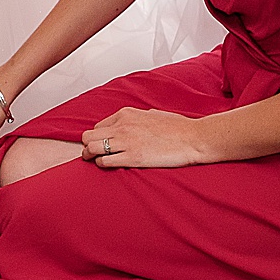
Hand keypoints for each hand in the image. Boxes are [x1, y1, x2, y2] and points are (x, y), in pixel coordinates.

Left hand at [81, 106, 216, 168]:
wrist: (192, 138)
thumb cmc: (176, 127)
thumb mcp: (151, 114)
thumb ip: (135, 118)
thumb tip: (129, 123)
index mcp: (126, 114)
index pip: (98, 126)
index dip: (97, 137)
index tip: (99, 145)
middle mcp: (122, 126)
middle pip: (89, 136)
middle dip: (87, 146)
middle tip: (90, 155)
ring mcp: (126, 141)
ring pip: (92, 148)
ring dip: (91, 156)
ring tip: (95, 161)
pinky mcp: (132, 157)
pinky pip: (105, 161)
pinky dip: (102, 164)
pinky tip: (108, 165)